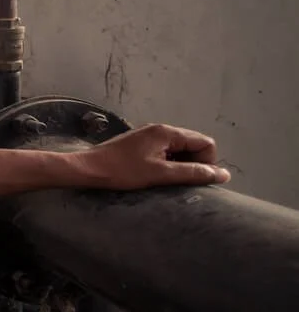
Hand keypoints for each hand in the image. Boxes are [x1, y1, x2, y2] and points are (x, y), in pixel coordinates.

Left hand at [78, 124, 230, 189]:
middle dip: (194, 164)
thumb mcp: (161, 174)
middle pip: (193, 144)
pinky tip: (154, 176)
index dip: (207, 163)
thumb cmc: (122, 171)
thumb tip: (223, 174)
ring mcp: (148, 136)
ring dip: (180, 165)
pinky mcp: (139, 145)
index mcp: (167, 132)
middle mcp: (159, 129)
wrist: (87, 169)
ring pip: (179, 150)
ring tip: (165, 180)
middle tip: (179, 181)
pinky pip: (164, 152)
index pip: (205, 143)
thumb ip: (193, 173)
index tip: (193, 179)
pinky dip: (167, 164)